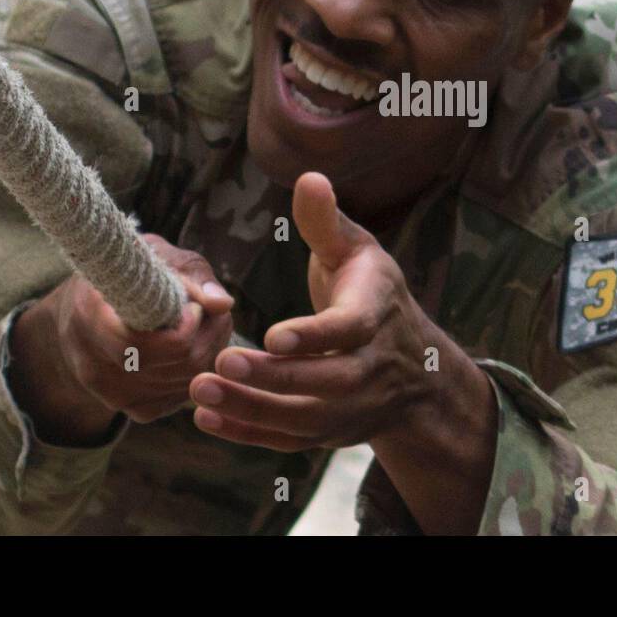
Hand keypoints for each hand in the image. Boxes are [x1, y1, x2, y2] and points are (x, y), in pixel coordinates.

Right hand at [9, 234, 233, 443]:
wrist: (87, 312)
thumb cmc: (127, 274)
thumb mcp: (154, 256)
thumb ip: (190, 276)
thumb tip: (222, 304)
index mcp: (89, 315)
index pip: (143, 342)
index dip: (184, 325)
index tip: (194, 305)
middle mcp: (93, 363)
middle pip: (175, 362)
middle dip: (207, 335)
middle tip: (212, 313)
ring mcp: (112, 393)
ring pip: (184, 380)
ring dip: (208, 351)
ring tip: (204, 325)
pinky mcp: (135, 408)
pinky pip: (181, 396)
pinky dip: (198, 372)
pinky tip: (193, 348)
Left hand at [188, 172, 442, 450]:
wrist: (416, 368)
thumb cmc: (374, 293)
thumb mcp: (359, 251)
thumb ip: (327, 222)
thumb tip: (309, 177)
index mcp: (377, 314)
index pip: (349, 330)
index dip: (314, 335)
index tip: (272, 334)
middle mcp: (370, 368)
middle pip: (325, 382)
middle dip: (272, 378)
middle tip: (218, 364)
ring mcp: (353, 406)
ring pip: (304, 416)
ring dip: (251, 408)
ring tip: (199, 390)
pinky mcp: (332, 432)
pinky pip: (290, 439)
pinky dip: (249, 433)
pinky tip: (207, 418)